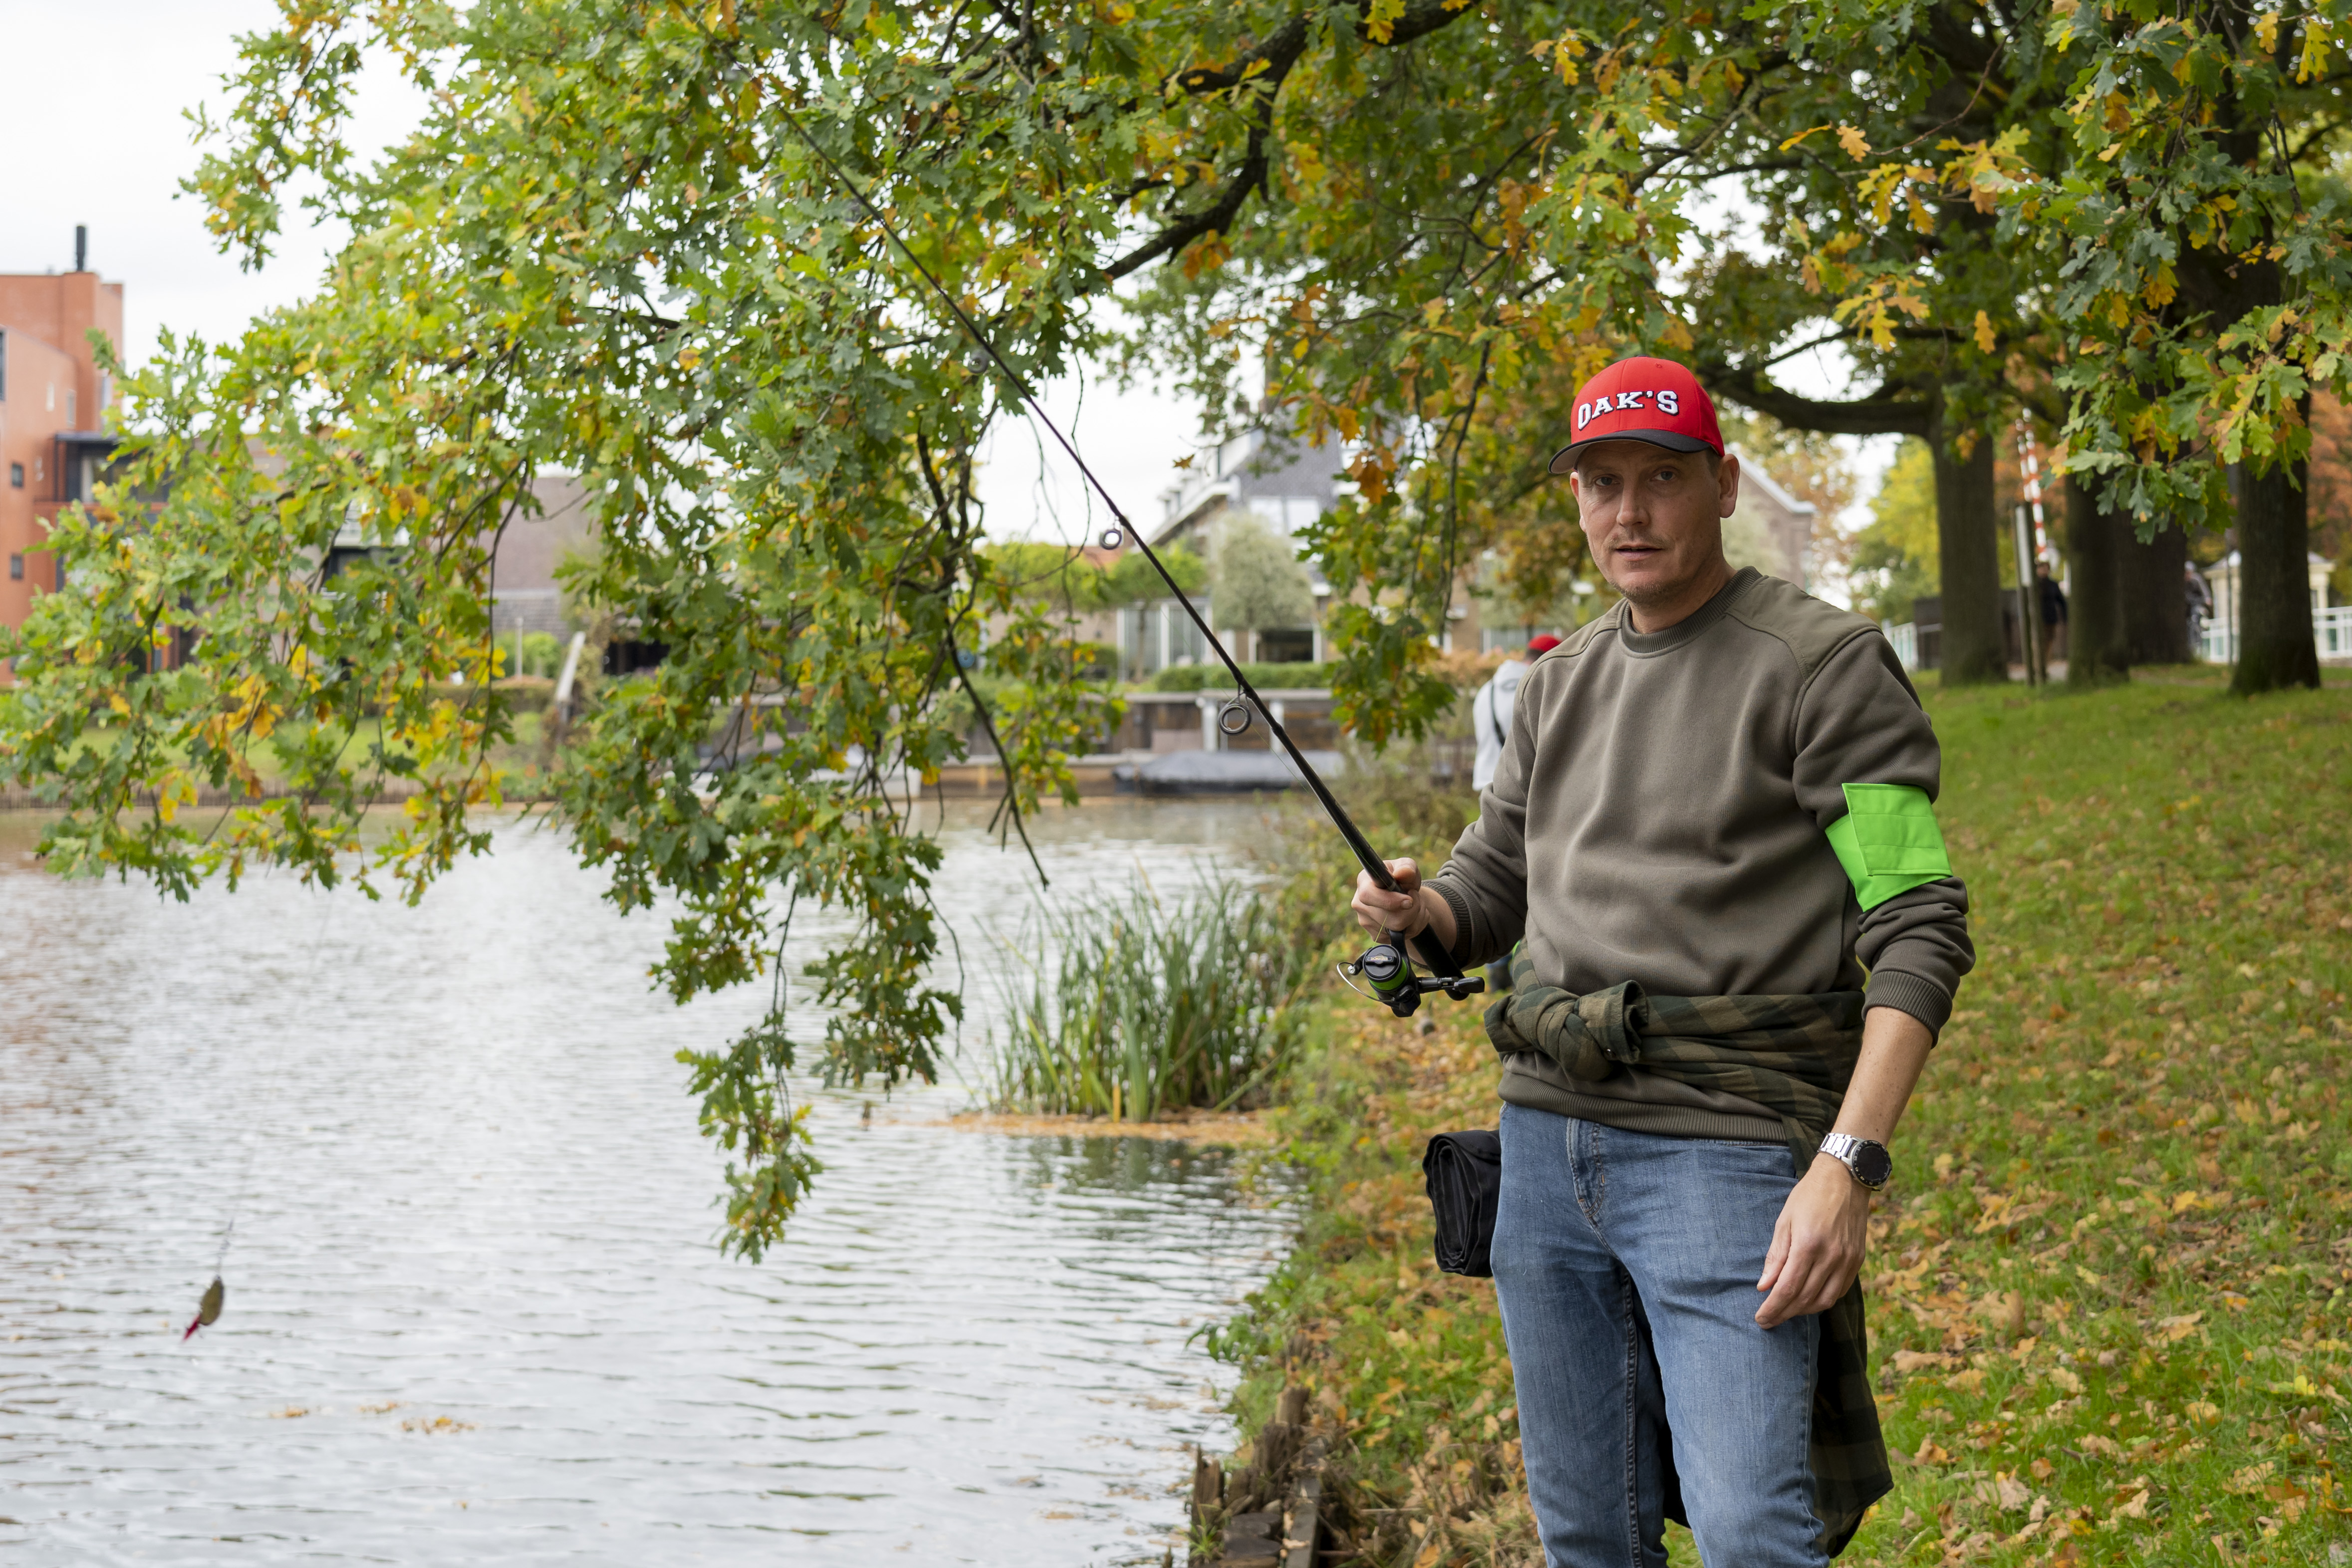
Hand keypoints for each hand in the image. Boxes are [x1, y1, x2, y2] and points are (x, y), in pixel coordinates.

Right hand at [1352, 857, 1428, 940]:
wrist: (1403, 894)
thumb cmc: (1402, 877)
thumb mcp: (1407, 866)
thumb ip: (1407, 867)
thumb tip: (1403, 873)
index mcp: (1363, 882)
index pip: (1368, 896)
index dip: (1390, 901)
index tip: (1409, 900)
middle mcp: (1360, 904)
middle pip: (1390, 919)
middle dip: (1412, 910)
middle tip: (1416, 898)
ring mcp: (1365, 922)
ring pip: (1398, 930)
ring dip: (1416, 918)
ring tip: (1415, 905)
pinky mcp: (1375, 935)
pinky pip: (1400, 938)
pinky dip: (1414, 927)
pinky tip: (1411, 916)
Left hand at [1754, 1154, 1870, 1327]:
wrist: (1845, 1179)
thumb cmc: (1809, 1196)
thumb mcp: (1784, 1221)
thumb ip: (1776, 1256)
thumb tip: (1764, 1286)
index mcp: (1808, 1245)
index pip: (1787, 1289)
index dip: (1772, 1308)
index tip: (1760, 1319)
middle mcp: (1831, 1257)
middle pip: (1805, 1299)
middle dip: (1784, 1314)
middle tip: (1768, 1320)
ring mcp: (1847, 1260)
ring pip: (1825, 1300)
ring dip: (1803, 1311)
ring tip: (1786, 1312)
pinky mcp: (1857, 1260)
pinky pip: (1840, 1291)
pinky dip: (1823, 1300)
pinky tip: (1809, 1300)